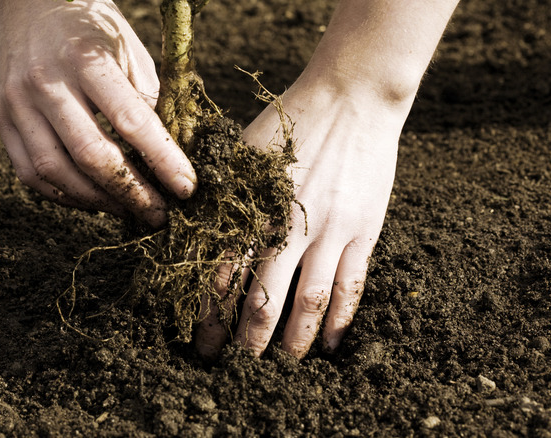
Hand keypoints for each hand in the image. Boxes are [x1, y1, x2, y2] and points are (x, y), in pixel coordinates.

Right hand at [0, 0, 195, 225]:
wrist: (30, 5)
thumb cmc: (91, 30)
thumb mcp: (130, 52)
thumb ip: (148, 101)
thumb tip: (169, 158)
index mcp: (86, 58)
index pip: (131, 120)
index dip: (162, 160)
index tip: (186, 188)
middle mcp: (46, 82)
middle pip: (91, 155)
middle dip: (131, 193)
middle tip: (159, 213)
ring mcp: (17, 103)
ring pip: (56, 172)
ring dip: (98, 202)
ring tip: (129, 210)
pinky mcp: (1, 120)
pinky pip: (31, 175)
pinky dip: (65, 195)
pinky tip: (93, 200)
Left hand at [195, 76, 410, 358]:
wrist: (352, 98)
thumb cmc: (289, 122)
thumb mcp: (242, 152)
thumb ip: (220, 194)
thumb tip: (188, 229)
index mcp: (252, 209)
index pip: (222, 275)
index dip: (209, 314)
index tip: (201, 341)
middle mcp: (288, 227)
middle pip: (263, 298)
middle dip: (246, 339)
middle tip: (236, 367)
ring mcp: (330, 232)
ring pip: (309, 301)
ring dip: (294, 339)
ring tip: (283, 365)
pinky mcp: (363, 231)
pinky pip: (352, 286)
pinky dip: (341, 319)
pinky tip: (333, 344)